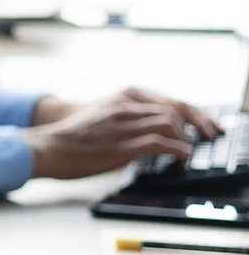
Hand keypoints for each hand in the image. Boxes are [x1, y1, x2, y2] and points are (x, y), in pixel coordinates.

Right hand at [24, 86, 220, 179]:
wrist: (48, 148)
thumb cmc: (71, 139)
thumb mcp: (101, 117)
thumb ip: (125, 119)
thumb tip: (150, 135)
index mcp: (122, 97)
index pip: (170, 100)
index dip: (194, 113)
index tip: (206, 125)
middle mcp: (125, 106)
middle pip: (176, 109)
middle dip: (196, 125)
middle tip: (204, 139)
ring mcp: (124, 124)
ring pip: (171, 123)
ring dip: (185, 139)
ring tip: (185, 151)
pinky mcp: (122, 144)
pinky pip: (161, 142)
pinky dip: (177, 150)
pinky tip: (180, 158)